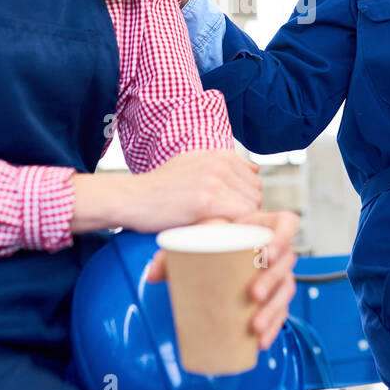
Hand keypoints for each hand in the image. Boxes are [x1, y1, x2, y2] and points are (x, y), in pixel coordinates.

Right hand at [117, 149, 261, 232]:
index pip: (255, 181)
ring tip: (222, 231)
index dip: (246, 201)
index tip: (231, 214)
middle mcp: (220, 164)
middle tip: (227, 226)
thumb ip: (221, 164)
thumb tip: (253, 169)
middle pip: (256, 195)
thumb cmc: (161, 186)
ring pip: (251, 208)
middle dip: (246, 213)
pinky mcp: (207, 200)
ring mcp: (215, 181)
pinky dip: (235, 229)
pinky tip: (220, 234)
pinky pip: (239, 218)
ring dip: (241, 223)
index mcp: (220, 155)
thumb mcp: (191, 162)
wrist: (133, 197)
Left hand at [147, 209, 300, 350]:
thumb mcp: (197, 236)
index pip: (288, 224)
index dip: (284, 236)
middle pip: (287, 263)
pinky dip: (273, 327)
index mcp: (264, 226)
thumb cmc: (213, 238)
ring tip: (255, 326)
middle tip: (253, 294)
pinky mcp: (274, 296)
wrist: (218, 249)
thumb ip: (173, 252)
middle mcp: (278, 250)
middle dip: (273, 281)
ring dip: (274, 310)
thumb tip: (151, 275)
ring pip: (286, 291)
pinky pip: (281, 311)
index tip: (266, 251)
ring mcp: (278, 274)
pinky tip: (261, 341)